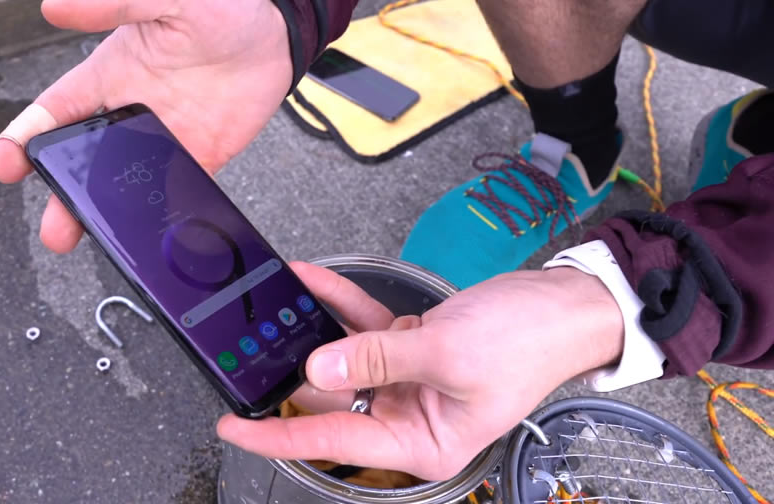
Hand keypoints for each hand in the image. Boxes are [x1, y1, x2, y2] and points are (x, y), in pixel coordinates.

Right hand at [0, 0, 292, 252]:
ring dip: (103, 215)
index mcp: (109, 74)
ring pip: (122, 185)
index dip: (25, 136)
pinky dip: (162, 216)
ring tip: (87, 241)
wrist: (274, 32)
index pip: (56, 110)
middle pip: (82, 160)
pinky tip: (149, 239)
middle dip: (62, 195)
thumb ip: (116, 3)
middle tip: (52, 229)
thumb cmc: (219, 6)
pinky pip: (174, 191)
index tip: (5, 164)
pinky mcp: (198, 157)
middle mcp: (128, 112)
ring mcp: (162, 140)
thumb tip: (54, 6)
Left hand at [218, 265, 623, 480]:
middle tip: (242, 350)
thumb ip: (376, 361)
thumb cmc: (528, 343)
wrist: (564, 305)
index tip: (233, 427)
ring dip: (311, 327)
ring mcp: (406, 382)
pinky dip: (340, 304)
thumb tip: (318, 366)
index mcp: (420, 443)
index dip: (276, 437)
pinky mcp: (409, 348)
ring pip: (341, 359)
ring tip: (272, 304)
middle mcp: (408, 418)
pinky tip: (313, 281)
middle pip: (331, 400)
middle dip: (289, 370)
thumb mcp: (447, 355)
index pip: (333, 446)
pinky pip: (362, 327)